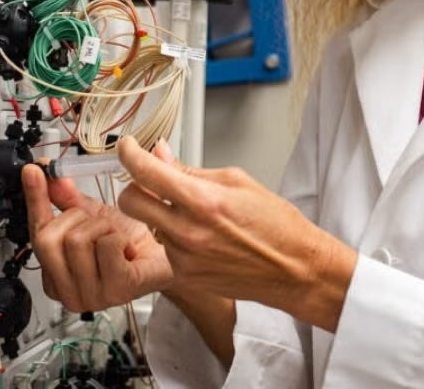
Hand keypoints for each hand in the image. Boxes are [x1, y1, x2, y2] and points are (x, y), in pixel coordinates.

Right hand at [22, 159, 171, 311]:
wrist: (163, 260)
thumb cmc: (128, 245)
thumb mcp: (92, 217)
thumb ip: (66, 199)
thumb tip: (48, 175)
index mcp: (55, 278)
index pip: (35, 233)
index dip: (35, 199)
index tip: (33, 171)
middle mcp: (68, 293)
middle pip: (47, 240)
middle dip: (74, 218)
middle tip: (96, 224)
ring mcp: (91, 296)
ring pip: (77, 240)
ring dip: (102, 227)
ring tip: (115, 237)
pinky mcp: (117, 289)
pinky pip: (106, 245)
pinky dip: (120, 236)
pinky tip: (127, 248)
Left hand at [116, 137, 357, 331]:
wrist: (295, 269)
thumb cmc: (276, 224)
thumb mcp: (237, 181)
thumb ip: (191, 169)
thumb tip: (161, 155)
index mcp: (202, 200)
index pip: (146, 171)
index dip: (129, 153)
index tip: (127, 147)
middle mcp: (188, 232)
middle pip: (130, 202)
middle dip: (135, 187)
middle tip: (151, 181)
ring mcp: (184, 258)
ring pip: (148, 226)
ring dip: (160, 214)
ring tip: (194, 215)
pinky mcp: (185, 277)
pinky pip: (164, 248)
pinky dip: (174, 237)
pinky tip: (201, 236)